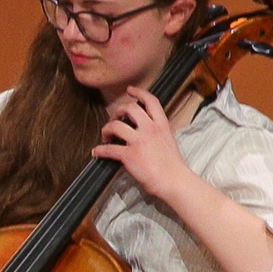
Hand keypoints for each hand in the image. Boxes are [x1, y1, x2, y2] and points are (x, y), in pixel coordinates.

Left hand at [94, 85, 193, 205]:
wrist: (175, 180)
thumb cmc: (173, 166)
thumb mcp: (169, 142)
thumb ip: (157, 134)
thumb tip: (145, 135)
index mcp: (162, 125)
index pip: (151, 101)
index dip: (139, 93)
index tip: (130, 90)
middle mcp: (150, 129)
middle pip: (130, 108)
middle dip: (118, 111)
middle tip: (114, 118)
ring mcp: (139, 141)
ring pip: (116, 125)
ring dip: (107, 129)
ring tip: (106, 136)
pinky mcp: (129, 155)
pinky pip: (108, 149)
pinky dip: (100, 150)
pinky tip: (97, 152)